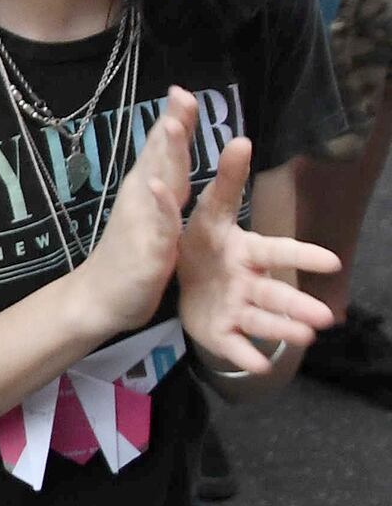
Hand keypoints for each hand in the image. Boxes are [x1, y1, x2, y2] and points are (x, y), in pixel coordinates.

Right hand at [71, 88, 196, 336]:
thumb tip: (170, 164)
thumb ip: (162, 191)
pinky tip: (157, 187)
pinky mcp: (148, 250)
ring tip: (172, 125)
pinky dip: (158, 205)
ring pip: (158, 182)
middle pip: (159, 156)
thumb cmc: (129, 258)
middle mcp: (142, 199)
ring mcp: (142, 222)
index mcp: (148, 191)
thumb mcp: (152, 218)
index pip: (162, 149)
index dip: (173, 120)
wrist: (99, 298)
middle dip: (172, 125)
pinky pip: (157, 225)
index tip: (181, 90)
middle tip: (180, 95)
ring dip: (164, 154)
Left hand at [178, 138, 339, 373]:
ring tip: (305, 339)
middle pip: (276, 294)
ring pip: (261, 321)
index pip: (277, 251)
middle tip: (325, 319)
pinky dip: (245, 355)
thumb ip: (228, 180)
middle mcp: (247, 282)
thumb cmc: (203, 243)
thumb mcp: (209, 211)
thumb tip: (242, 138)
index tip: (332, 263)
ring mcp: (235, 308)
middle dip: (298, 305)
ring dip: (282, 330)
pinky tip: (260, 367)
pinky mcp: (218, 329)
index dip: (303, 256)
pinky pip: (232, 343)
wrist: (173, 278)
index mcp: (246, 252)